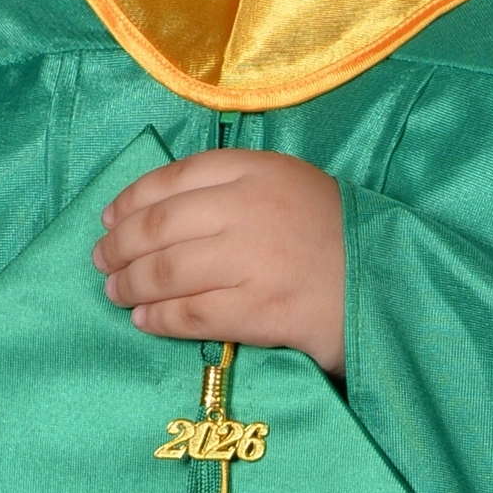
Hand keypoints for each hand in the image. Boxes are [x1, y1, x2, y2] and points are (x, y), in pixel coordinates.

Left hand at [92, 149, 345, 378]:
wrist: (392, 282)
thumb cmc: (338, 233)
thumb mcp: (290, 183)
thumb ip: (235, 186)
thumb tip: (162, 207)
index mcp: (255, 171)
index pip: (173, 178)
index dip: (131, 200)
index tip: (108, 217)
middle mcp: (247, 210)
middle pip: (160, 226)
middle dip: (119, 246)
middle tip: (101, 261)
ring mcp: (252, 261)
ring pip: (167, 272)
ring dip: (130, 284)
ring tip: (114, 293)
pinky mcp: (258, 310)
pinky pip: (191, 314)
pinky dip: (159, 319)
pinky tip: (143, 321)